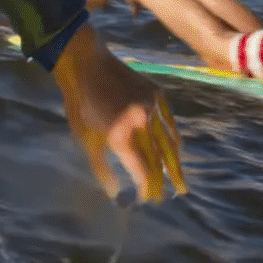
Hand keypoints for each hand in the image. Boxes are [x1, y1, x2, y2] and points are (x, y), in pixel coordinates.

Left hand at [52, 24, 186, 201]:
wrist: (88, 64)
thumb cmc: (81, 104)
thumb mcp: (85, 138)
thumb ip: (102, 168)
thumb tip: (114, 192)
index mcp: (121, 137)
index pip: (142, 170)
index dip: (147, 187)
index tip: (150, 198)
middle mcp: (141, 123)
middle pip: (159, 159)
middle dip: (165, 179)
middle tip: (175, 194)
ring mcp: (152, 107)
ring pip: (169, 142)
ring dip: (175, 162)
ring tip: (180, 179)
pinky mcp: (158, 95)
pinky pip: (169, 122)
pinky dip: (174, 137)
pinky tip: (176, 148)